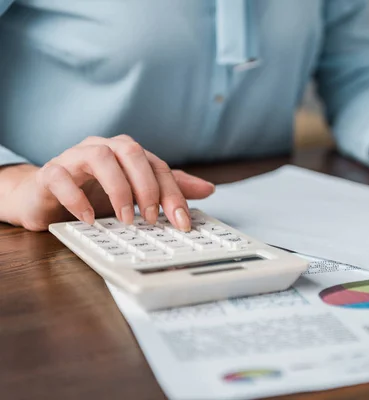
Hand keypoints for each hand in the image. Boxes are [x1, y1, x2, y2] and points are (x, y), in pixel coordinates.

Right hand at [2, 135, 214, 230]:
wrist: (44, 197)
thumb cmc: (93, 192)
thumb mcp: (135, 194)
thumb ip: (169, 189)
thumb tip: (208, 189)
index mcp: (126, 153)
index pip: (157, 165)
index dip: (172, 193)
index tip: (182, 222)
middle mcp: (103, 148)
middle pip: (132, 152)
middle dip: (147, 186)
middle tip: (152, 218)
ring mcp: (74, 157)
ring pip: (100, 156)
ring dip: (118, 189)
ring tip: (126, 219)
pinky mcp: (50, 173)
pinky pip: (61, 177)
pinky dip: (77, 198)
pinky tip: (90, 219)